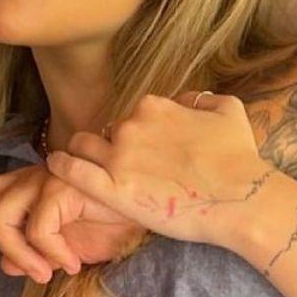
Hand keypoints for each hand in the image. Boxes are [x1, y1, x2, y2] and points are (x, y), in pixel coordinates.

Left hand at [0, 166, 143, 282]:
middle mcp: (23, 186)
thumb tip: (5, 266)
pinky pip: (36, 229)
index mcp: (19, 200)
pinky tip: (70, 262)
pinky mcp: (59, 184)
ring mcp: (40, 181)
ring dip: (21, 256)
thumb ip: (30, 253)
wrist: (147, 206)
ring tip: (47, 271)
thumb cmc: (106, 223)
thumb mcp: (63, 249)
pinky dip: (49, 252)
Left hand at [46, 92, 273, 251]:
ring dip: (83, 153)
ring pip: (83, 145)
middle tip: (123, 165)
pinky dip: (61, 166)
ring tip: (83, 165)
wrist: (240, 197)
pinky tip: (56, 167)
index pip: (132, 114)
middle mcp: (132, 126)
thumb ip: (201, 99)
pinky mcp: (112, 189)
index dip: (137, 132)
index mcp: (154, 106)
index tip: (145, 149)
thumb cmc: (240, 157)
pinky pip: (72, 170)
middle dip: (111, 144)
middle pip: (107, 130)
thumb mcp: (228, 110)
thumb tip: (186, 101)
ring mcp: (119, 157)